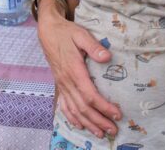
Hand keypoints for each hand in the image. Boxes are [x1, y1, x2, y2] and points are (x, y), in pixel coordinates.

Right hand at [38, 1, 120, 137]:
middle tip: (113, 130)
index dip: (103, 107)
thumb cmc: (67, 32)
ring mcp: (62, 85)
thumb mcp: (81, 34)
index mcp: (74, 70)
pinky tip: (80, 125)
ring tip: (100, 133)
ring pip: (74, 110)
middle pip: (83, 108)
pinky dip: (72, 118)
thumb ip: (94, 46)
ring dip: (88, 124)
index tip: (117, 113)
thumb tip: (108, 57)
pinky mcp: (59, 85)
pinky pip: (64, 106)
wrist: (48, 31)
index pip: (90, 95)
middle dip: (99, 121)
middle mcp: (66, 81)